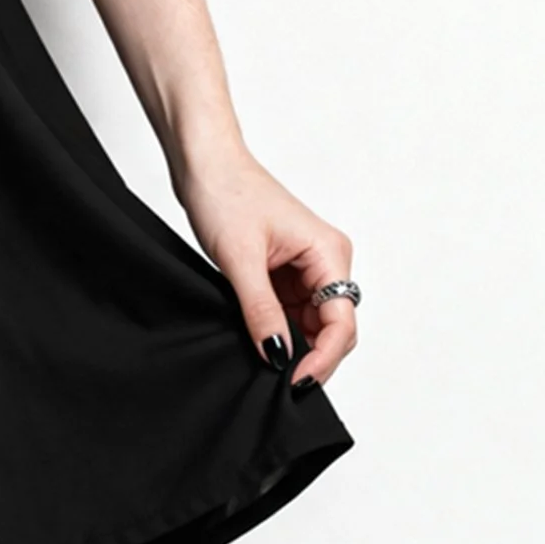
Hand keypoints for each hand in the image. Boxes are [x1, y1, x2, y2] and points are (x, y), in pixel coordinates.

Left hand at [170, 147, 356, 387]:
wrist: (202, 160)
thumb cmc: (224, 191)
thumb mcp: (239, 259)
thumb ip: (261, 311)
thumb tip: (280, 357)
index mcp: (328, 252)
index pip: (341, 323)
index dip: (323, 359)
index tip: (295, 382)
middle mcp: (326, 259)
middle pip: (332, 328)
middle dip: (311, 356)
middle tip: (279, 383)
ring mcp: (306, 265)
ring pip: (311, 322)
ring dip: (293, 343)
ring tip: (265, 363)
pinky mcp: (285, 268)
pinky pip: (291, 310)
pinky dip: (278, 328)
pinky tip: (260, 340)